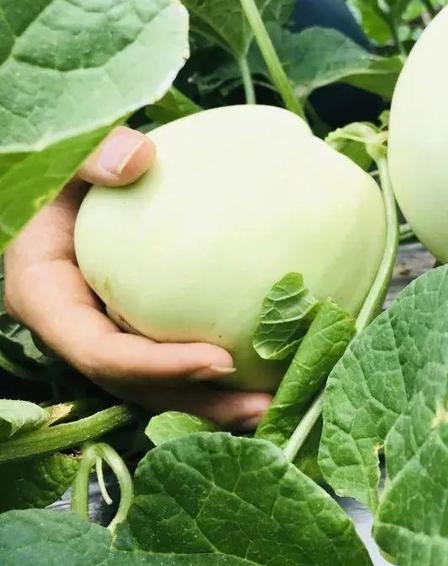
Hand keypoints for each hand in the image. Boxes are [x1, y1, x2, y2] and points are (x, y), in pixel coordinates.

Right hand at [3, 127, 270, 428]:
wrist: (74, 192)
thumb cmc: (70, 176)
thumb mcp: (70, 162)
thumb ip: (93, 158)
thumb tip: (139, 156)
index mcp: (48, 299)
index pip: (101, 353)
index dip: (158, 367)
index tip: (221, 361)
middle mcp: (78, 332)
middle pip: (139, 386)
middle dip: (200, 402)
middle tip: (266, 409)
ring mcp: (108, 337)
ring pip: (162, 386)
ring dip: (218, 402)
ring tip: (280, 405)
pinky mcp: (137, 332)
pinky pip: (177, 360)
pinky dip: (221, 373)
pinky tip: (273, 369)